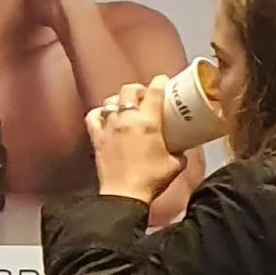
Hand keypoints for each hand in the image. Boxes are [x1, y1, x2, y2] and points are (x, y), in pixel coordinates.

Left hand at [87, 77, 185, 205]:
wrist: (125, 194)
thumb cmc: (152, 179)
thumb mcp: (176, 165)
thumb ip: (180, 152)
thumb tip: (182, 147)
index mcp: (148, 122)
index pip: (154, 92)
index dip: (159, 82)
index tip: (163, 80)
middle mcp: (126, 118)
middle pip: (129, 90)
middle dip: (138, 88)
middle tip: (144, 94)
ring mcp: (109, 125)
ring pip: (111, 100)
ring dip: (119, 99)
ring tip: (126, 105)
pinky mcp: (96, 136)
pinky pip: (93, 115)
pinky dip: (99, 112)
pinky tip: (105, 115)